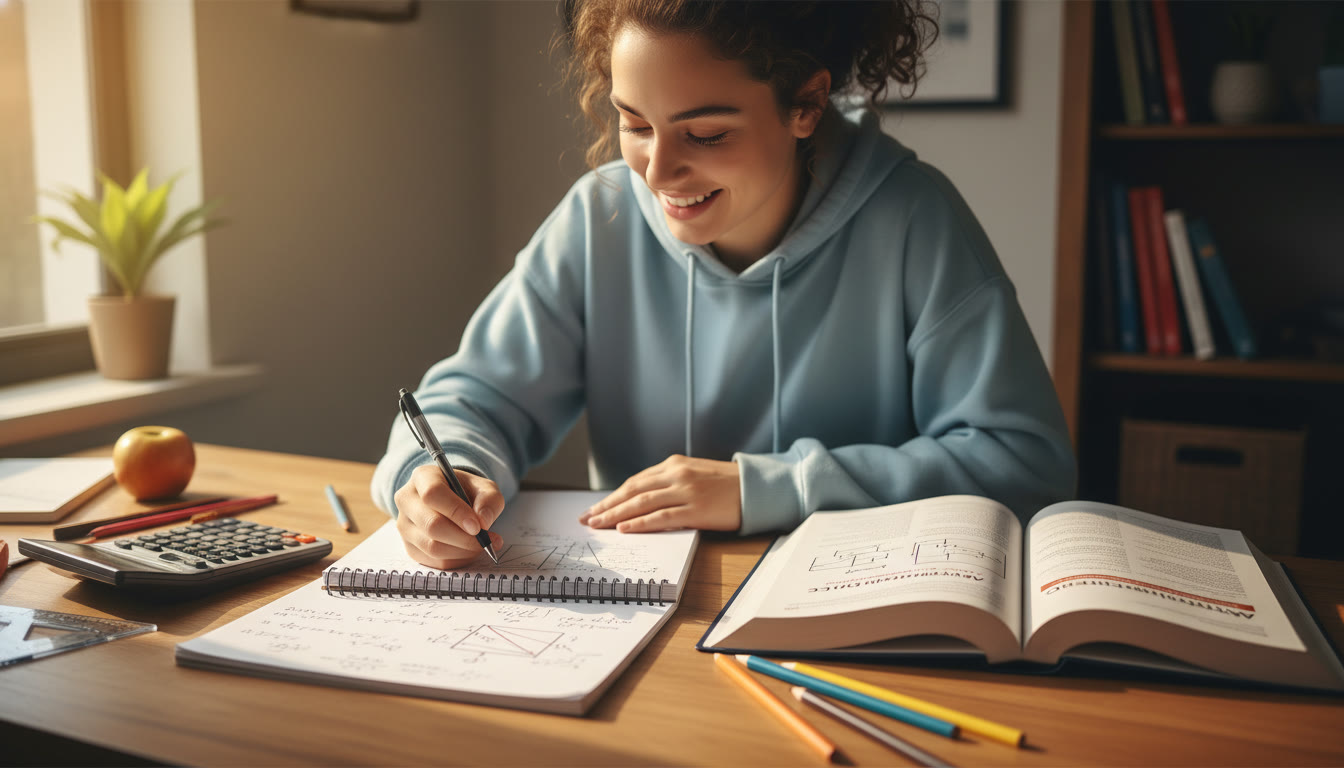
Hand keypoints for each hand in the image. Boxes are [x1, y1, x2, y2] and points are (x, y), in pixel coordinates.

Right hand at [395, 464, 504, 569]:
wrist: (453, 502)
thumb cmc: (467, 492)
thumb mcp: (484, 488)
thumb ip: (489, 500)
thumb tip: (483, 522)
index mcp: (422, 477)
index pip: (433, 494)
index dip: (456, 512)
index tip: (478, 526)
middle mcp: (407, 500)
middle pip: (431, 525)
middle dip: (463, 538)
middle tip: (486, 541)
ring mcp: (404, 525)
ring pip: (431, 547)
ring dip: (462, 551)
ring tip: (481, 545)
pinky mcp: (409, 547)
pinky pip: (433, 561)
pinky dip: (456, 560)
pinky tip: (469, 551)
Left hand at [579, 455, 741, 532]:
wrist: (757, 487)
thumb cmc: (726, 484)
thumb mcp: (694, 474)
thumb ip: (670, 482)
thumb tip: (642, 500)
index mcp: (674, 465)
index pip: (634, 482)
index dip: (612, 496)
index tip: (595, 508)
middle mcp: (676, 475)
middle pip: (632, 491)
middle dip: (606, 505)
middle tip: (587, 518)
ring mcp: (686, 492)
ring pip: (641, 503)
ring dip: (615, 515)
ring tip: (598, 524)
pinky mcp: (696, 509)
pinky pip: (661, 517)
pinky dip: (639, 523)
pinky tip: (623, 529)